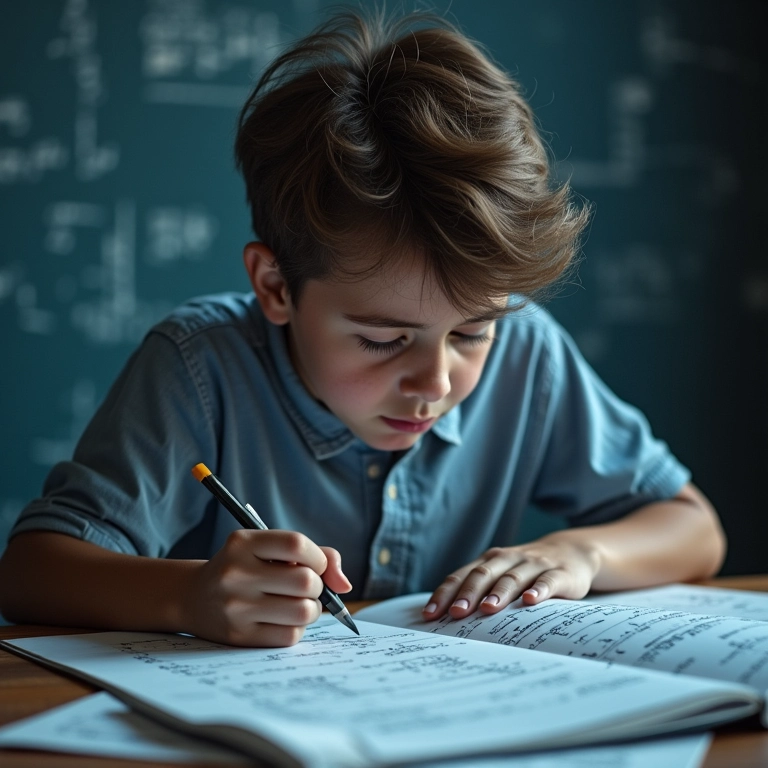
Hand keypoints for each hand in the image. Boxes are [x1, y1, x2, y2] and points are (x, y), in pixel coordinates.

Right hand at [181, 529, 350, 646]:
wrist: (194, 597)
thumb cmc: (245, 568)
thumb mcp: (268, 549)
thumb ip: (315, 555)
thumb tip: (345, 585)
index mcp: (243, 543)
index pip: (296, 544)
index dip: (318, 557)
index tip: (316, 565)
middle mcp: (236, 572)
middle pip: (306, 581)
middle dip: (317, 586)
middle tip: (307, 588)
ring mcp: (236, 607)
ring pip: (304, 611)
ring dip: (312, 609)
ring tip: (299, 604)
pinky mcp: (239, 637)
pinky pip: (290, 636)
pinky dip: (297, 629)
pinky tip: (283, 620)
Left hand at [422, 534, 601, 619]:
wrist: (570, 552)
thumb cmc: (526, 571)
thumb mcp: (502, 576)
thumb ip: (480, 592)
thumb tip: (448, 621)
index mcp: (489, 561)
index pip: (462, 576)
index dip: (445, 594)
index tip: (430, 614)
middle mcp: (508, 559)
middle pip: (484, 575)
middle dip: (468, 593)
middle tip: (455, 613)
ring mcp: (534, 565)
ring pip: (513, 577)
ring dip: (499, 593)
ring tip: (488, 609)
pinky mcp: (560, 573)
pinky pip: (548, 581)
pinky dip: (539, 590)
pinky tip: (530, 601)